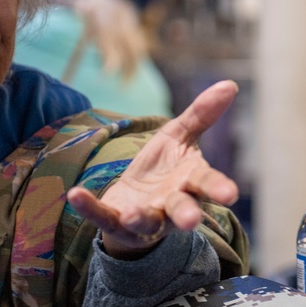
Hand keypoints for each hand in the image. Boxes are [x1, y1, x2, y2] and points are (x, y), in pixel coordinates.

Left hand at [66, 80, 239, 258]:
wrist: (134, 201)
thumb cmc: (165, 169)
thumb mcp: (179, 136)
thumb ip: (202, 113)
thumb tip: (230, 83)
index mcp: (190, 182)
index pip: (206, 183)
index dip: (217, 187)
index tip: (229, 194)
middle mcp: (171, 205)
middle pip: (181, 209)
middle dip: (186, 214)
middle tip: (191, 221)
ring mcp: (144, 218)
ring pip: (146, 221)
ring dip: (140, 217)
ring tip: (131, 213)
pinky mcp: (115, 223)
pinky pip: (102, 217)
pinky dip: (89, 208)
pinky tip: (75, 194)